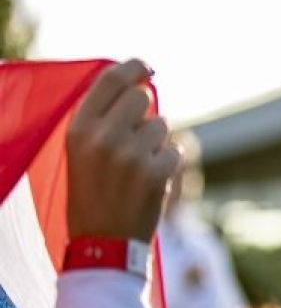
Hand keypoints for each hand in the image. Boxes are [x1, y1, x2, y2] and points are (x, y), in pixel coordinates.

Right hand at [64, 60, 178, 241]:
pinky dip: (168, 163)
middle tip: (136, 137)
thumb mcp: (82, 150)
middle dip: (146, 112)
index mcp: (79, 128)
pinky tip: (150, 180)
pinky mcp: (154, 173)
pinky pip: (174, 150)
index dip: (134, 67)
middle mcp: (102, 137)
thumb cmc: (94, 191)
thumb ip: (104, 117)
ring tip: (137, 166)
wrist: (103, 241)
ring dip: (157, 142)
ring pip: (162, 125)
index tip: (148, 68)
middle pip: (143, 96)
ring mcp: (130, 155)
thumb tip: (143, 83)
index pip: (110, 79)